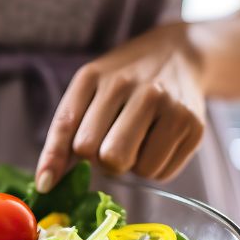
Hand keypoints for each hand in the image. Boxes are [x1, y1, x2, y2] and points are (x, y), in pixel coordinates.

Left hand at [35, 23, 205, 191]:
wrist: (179, 55)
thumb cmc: (123, 80)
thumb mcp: (88, 92)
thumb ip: (63, 135)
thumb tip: (46, 184)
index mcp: (96, 77)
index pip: (68, 127)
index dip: (55, 161)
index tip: (47, 184)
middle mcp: (133, 86)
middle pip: (105, 156)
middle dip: (102, 161)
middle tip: (110, 144)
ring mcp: (167, 105)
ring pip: (136, 169)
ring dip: (131, 166)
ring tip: (136, 140)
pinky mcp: (193, 126)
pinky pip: (160, 174)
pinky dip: (153, 168)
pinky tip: (157, 142)